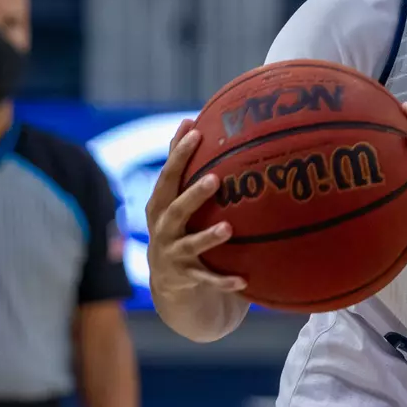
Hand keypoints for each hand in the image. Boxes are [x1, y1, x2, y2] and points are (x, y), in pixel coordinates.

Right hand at [145, 120, 247, 298]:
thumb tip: (188, 119)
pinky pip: (208, 280)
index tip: (195, 132)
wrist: (171, 287)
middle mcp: (163, 230)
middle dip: (193, 194)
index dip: (178, 154)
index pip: (168, 177)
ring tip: (228, 227)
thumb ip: (180, 166)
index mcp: (161, 207)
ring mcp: (173, 256)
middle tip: (215, 179)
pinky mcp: (186, 279)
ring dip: (208, 237)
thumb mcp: (173, 200)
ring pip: (190, 245)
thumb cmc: (178, 230)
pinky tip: (245, 281)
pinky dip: (224, 281)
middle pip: (176, 209)